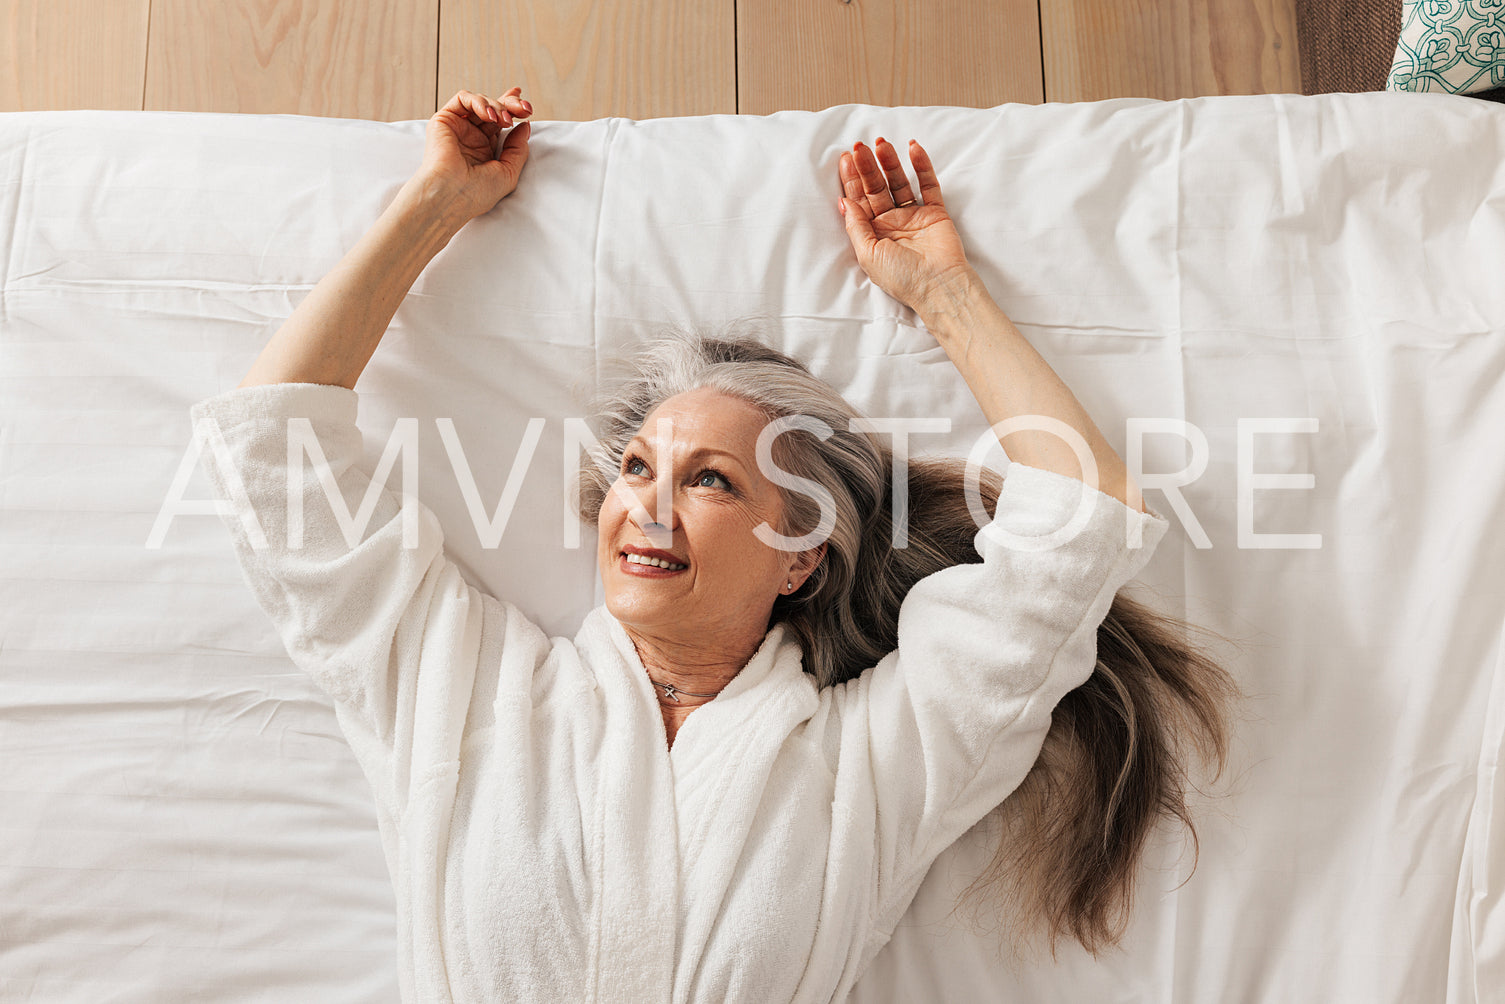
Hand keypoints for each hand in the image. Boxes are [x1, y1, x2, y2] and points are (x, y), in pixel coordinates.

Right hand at [415, 89, 533, 222]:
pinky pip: (463, 99)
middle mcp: (470, 137)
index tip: (527, 107)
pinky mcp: (444, 120)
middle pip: (493, 109)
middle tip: (525, 109)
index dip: (511, 110)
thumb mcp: (508, 173)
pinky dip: (479, 102)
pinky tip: (489, 115)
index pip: (499, 123)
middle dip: (511, 105)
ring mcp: (457, 128)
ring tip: (505, 120)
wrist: (451, 195)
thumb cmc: (476, 192)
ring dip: (498, 106)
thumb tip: (525, 126)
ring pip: (480, 102)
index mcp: (484, 150)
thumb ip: (518, 149)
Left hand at [836, 138, 975, 314]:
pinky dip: (922, 166)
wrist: (938, 286)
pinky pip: (928, 185)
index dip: (851, 180)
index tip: (846, 158)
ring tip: (882, 144)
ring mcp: (913, 216)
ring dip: (890, 163)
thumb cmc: (901, 278)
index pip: (859, 201)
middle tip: (860, 148)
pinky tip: (913, 149)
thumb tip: (843, 201)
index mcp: (872, 234)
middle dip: (867, 168)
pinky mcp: (935, 212)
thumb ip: (855, 226)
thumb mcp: (868, 254)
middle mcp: (891, 223)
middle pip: (877, 188)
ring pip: (899, 183)